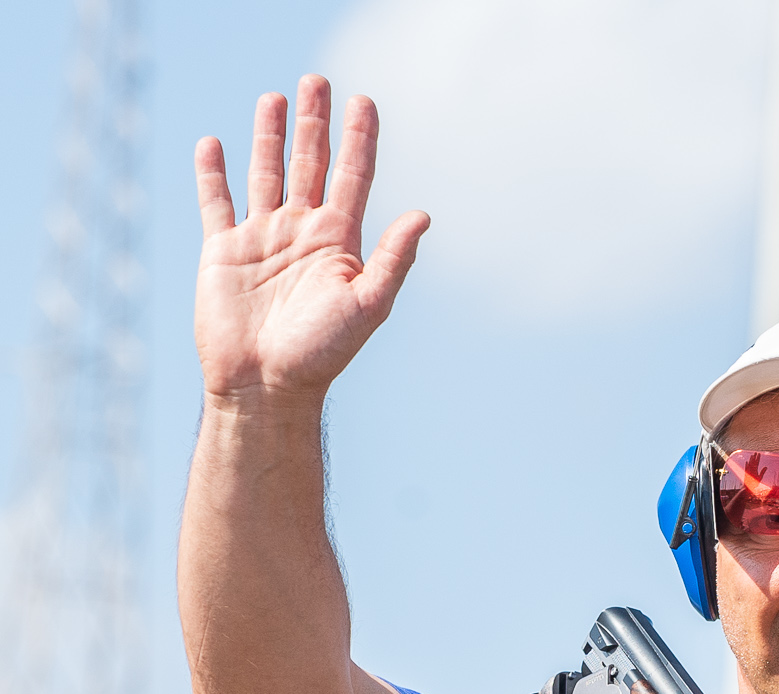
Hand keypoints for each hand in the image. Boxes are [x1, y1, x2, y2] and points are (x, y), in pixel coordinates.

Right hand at [194, 77, 427, 404]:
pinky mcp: (223, 251)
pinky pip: (217, 202)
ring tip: (276, 98)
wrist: (266, 385)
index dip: (360, 139)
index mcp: (340, 242)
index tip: (364, 101)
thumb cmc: (322, 353)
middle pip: (311, 164)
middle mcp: (303, 234)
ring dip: (271, 136)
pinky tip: (214, 143)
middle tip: (318, 80)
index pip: (354, 177)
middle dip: (316, 124)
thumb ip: (394, 259)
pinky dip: (213, 173)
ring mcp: (263, 239)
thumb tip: (423, 216)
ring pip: (267, 173)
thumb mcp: (368, 304)